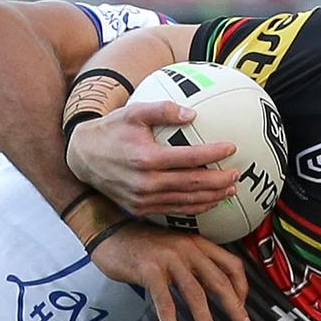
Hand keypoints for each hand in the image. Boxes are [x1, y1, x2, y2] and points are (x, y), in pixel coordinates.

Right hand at [67, 101, 238, 216]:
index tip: (231, 148)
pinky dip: (194, 208)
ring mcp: (143, 199)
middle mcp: (146, 182)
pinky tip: (208, 202)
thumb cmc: (111, 130)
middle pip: (192, 184)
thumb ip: (163, 109)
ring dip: (211, 197)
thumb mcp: (133, 112)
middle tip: (237, 174)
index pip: (189, 158)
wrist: (83, 158)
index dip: (212, 154)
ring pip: (185, 201)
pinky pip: (173, 210)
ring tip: (230, 190)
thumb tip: (192, 114)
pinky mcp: (141, 208)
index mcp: (147, 158)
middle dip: (218, 181)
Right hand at [91, 220, 249, 320]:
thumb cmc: (141, 245)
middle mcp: (187, 248)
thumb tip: (212, 288)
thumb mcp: (174, 247)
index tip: (243, 306)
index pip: (231, 264)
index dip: (242, 287)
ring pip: (195, 294)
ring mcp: (169, 258)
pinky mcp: (150, 271)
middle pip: (219, 280)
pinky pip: (165, 302)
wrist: (110, 234)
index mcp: (196, 243)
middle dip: (234, 307)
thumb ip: (193, 262)